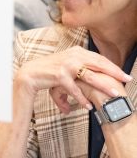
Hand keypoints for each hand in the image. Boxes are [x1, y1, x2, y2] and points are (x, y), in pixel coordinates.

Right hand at [16, 46, 130, 113]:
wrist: (31, 73)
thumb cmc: (49, 69)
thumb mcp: (66, 62)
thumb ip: (80, 63)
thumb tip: (95, 71)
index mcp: (76, 51)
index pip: (99, 58)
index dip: (113, 66)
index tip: (124, 74)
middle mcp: (73, 56)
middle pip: (99, 64)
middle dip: (115, 73)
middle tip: (127, 80)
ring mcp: (67, 65)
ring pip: (90, 77)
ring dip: (103, 86)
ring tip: (114, 93)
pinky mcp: (60, 76)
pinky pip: (75, 89)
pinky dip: (82, 99)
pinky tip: (88, 106)